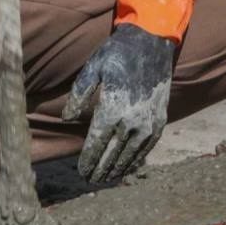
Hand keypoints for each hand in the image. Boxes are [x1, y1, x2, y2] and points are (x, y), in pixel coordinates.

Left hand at [62, 23, 174, 183]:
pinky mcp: (159, 122)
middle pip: (112, 154)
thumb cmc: (117, 54)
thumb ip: (78, 94)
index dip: (88, 160)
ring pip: (130, 155)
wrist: (151, 43)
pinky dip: (136, 160)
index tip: (80, 171)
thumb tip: (66, 118)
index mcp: (112, 109)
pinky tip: (128, 167)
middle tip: (90, 180)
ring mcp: (148, 123)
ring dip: (117, 169)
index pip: (96, 143)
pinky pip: (146, 148)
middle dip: (100, 169)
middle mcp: (131, 121)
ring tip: (106, 179)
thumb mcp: (93, 68)